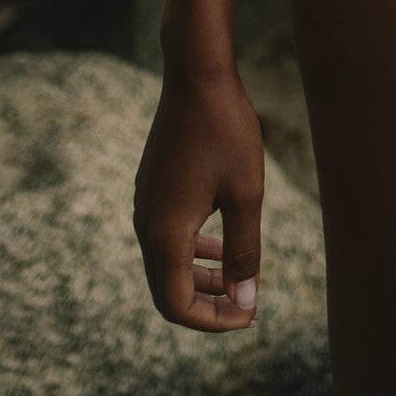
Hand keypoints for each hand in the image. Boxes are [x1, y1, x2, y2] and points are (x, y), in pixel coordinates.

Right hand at [133, 63, 264, 327]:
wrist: (196, 75)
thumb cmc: (226, 130)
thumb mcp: (246, 193)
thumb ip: (244, 251)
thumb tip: (245, 301)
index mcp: (166, 233)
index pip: (177, 305)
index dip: (213, 320)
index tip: (249, 313)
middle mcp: (147, 224)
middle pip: (168, 289)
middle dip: (208, 304)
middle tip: (247, 303)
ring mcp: (146, 204)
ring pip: (167, 262)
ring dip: (201, 277)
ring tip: (238, 276)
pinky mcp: (152, 187)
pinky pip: (167, 236)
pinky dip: (193, 250)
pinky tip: (221, 240)